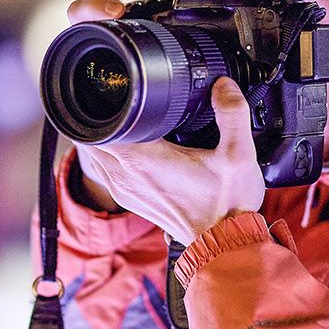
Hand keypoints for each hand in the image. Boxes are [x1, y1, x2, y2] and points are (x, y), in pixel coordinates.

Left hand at [62, 0, 264, 241]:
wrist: (224, 243)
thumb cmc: (228, 206)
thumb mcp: (239, 155)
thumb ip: (232, 114)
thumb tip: (224, 85)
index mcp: (143, 160)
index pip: (100, 126)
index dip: (99, 102)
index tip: (108, 85)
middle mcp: (126, 176)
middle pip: (90, 137)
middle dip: (96, 114)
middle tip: (111, 92)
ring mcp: (124, 189)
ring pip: (94, 154)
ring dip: (99, 134)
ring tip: (113, 112)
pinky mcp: (130, 198)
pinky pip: (104, 168)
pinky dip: (106, 152)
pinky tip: (123, 140)